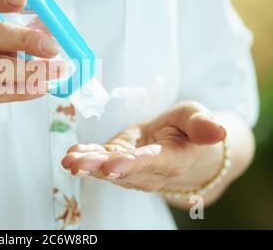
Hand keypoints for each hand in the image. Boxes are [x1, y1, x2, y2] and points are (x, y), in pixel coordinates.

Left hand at [61, 101, 226, 192]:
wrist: (176, 142)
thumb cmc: (187, 128)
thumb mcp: (196, 117)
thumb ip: (202, 124)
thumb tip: (219, 130)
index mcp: (171, 159)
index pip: (150, 163)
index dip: (131, 164)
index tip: (113, 165)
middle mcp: (148, 171)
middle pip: (122, 171)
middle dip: (99, 168)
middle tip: (78, 165)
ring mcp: (129, 168)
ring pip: (107, 168)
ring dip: (87, 165)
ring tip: (69, 160)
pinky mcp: (116, 159)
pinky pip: (100, 160)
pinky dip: (86, 157)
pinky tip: (71, 155)